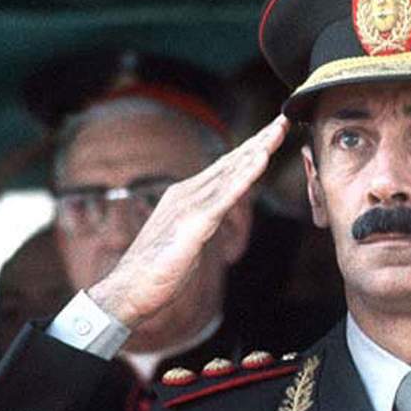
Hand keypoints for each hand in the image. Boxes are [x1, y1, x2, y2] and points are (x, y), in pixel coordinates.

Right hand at [87, 115, 289, 327]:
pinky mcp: (193, 224)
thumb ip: (200, 223)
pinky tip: (262, 160)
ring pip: (230, 173)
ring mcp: (190, 206)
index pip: (224, 170)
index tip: (272, 135)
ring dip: (257, 151)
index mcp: (186, 196)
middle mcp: (187, 193)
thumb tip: (211, 218)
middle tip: (283, 120)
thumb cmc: (155, 272)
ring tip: (278, 131)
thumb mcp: (185, 241)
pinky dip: (245, 176)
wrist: (128, 290)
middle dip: (259, 141)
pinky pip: (226, 196)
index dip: (250, 151)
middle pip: (230, 163)